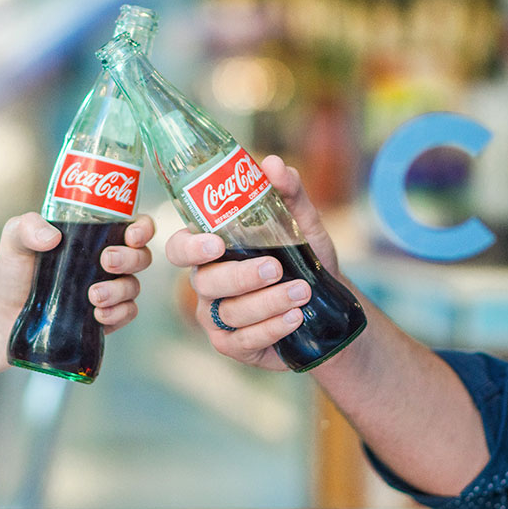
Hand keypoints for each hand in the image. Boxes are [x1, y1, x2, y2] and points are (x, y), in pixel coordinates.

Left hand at [0, 212, 153, 333]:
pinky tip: (98, 315)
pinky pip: (127, 313)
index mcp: (94, 234)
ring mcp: (108, 289)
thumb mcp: (15, 238)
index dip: (143, 228)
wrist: (2, 313)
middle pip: (142, 255)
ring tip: (93, 296)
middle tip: (106, 261)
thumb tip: (52, 237)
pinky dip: (118, 313)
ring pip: (134, 286)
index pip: (133, 225)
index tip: (133, 235)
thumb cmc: (13, 269)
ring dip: (120, 290)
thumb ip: (28, 227)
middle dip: (131, 258)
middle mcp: (106, 260)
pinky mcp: (105, 316)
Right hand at [165, 155, 335, 370]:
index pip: (179, 248)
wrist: (328, 306)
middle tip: (274, 267)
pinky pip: (244, 339)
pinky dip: (271, 328)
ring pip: (229, 312)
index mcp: (211, 250)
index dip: (190, 247)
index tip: (216, 243)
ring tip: (301, 292)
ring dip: (267, 302)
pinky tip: (294, 317)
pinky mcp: (233, 345)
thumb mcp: (301, 224)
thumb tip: (272, 163)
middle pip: (205, 281)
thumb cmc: (303, 260)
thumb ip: (287, 194)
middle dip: (240, 276)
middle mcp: (206, 283)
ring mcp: (216, 317)